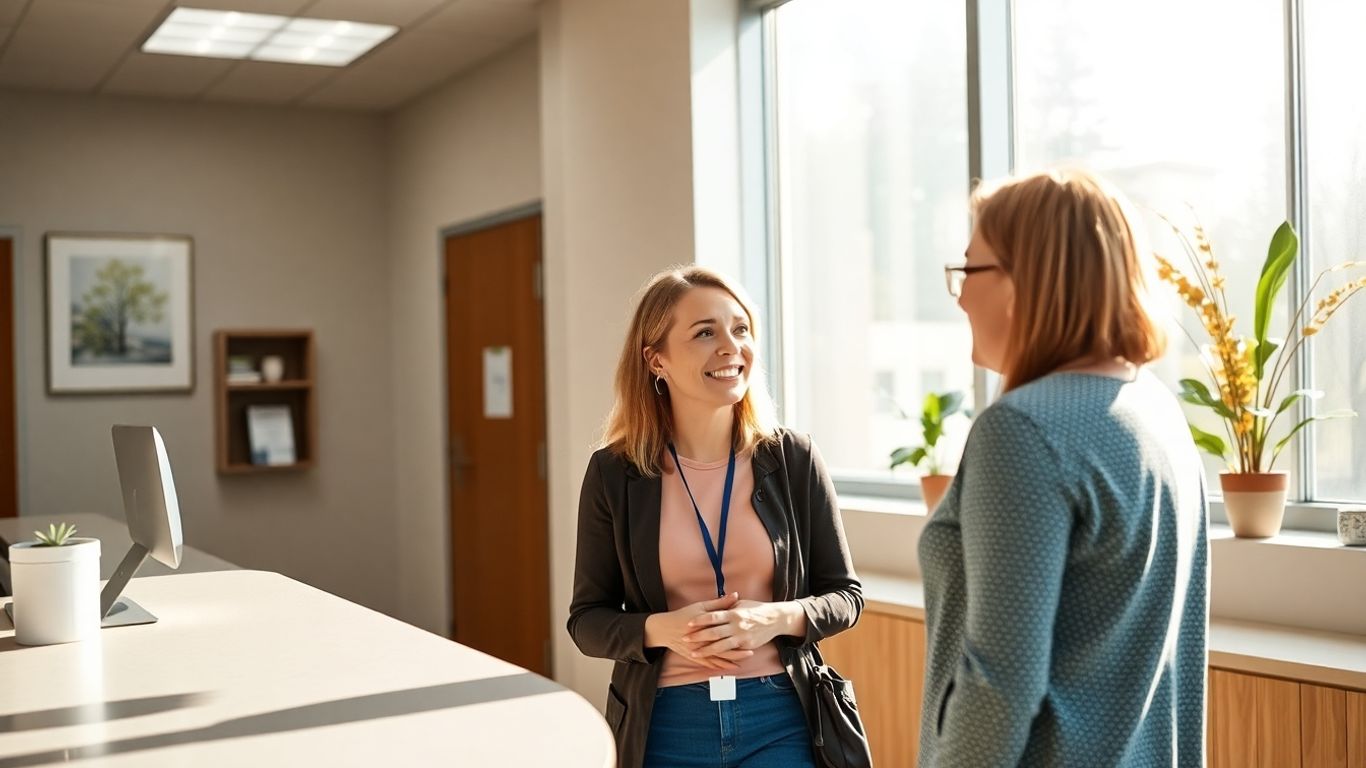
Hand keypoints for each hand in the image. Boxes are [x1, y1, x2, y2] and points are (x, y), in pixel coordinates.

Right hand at [644, 593, 755, 670]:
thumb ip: (720, 603)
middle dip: (737, 651)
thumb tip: (736, 595)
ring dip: (731, 661)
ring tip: (743, 661)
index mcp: (706, 625)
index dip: (737, 634)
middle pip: (723, 647)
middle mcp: (703, 640)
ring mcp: (698, 650)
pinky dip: (721, 666)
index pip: (725, 631)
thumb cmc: (684, 615)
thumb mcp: (701, 606)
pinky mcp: (695, 657)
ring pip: (718, 658)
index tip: (749, 635)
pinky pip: (710, 664)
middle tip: (751, 652)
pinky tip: (730, 667)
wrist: (665, 628)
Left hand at [682, 599, 805, 657]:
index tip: (689, 623)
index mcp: (733, 613)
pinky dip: (721, 657)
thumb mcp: (741, 603)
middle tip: (685, 639)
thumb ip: (727, 605)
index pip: (713, 617)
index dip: (700, 620)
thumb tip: (714, 602)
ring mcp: (742, 637)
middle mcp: (737, 625)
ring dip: (706, 650)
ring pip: (721, 646)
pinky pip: (732, 653)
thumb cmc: (756, 609)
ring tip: (694, 653)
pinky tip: (712, 660)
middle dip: (698, 637)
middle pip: (714, 632)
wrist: (775, 619)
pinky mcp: (747, 646)